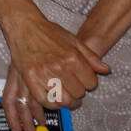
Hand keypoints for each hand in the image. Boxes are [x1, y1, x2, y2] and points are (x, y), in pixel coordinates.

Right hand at [1, 13, 109, 130]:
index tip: (82, 80)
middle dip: (78, 91)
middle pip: (78, 93)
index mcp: (73, 58)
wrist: (24, 26)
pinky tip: (53, 98)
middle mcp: (60, 67)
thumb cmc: (48, 32)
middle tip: (72, 86)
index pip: (91, 83)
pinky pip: (45, 101)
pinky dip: (52, 104)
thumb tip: (106, 70)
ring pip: (64, 100)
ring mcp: (44, 74)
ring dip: (67, 101)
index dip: (89, 83)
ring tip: (65, 96)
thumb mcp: (74, 40)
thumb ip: (91, 57)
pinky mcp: (31, 79)